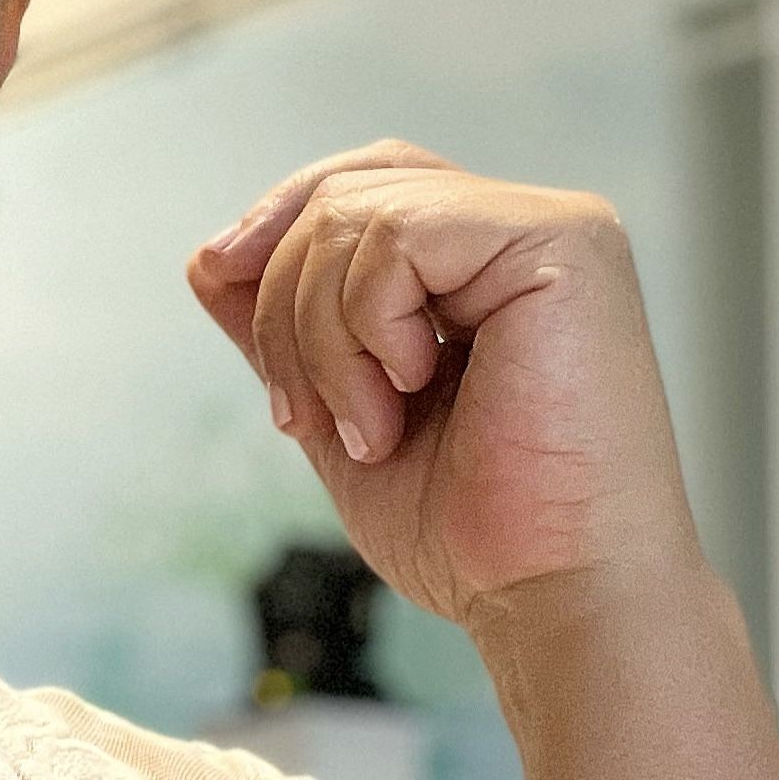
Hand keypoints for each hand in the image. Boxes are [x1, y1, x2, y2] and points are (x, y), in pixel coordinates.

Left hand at [185, 139, 704, 630]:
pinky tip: (412, 392)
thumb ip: (286, 331)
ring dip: (321, 337)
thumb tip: (211, 259)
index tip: (217, 274)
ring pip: (358, 213)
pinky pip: (402, 234)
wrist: (548, 596)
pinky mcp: (567, 246)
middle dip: (282, 301)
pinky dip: (367, 325)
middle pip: (345, 190)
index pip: (357, 183)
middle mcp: (523, 233)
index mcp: (480, 265)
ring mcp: (554, 231)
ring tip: (370, 428)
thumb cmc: (469, 529)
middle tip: (301, 415)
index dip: (275, 220)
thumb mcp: (336, 409)